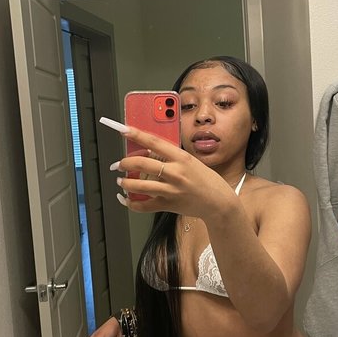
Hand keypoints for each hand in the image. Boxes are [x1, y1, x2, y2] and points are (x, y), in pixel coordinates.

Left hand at [114, 127, 233, 218]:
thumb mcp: (191, 162)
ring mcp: (171, 190)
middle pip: (142, 163)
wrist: (218, 202)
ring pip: (139, 185)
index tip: (124, 130)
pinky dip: (132, 203)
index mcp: (181, 158)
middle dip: (125, 163)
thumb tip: (149, 152)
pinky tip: (127, 199)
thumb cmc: (206, 180)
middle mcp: (175, 173)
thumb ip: (172, 157)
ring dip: (125, 182)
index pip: (154, 142)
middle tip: (119, 164)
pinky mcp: (169, 204)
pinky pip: (144, 205)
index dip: (137, 135)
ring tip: (121, 181)